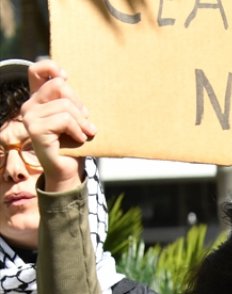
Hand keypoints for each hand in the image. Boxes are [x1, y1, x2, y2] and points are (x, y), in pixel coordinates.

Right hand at [20, 59, 93, 191]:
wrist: (70, 169)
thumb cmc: (75, 142)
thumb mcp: (75, 115)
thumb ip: (69, 98)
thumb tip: (64, 75)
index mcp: (40, 99)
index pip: (37, 71)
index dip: (51, 68)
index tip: (66, 77)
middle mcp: (30, 106)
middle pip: (60, 86)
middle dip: (79, 105)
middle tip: (85, 123)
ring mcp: (30, 117)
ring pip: (65, 105)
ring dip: (82, 122)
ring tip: (84, 133)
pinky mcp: (35, 129)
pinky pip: (64, 120)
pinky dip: (78, 130)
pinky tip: (79, 139)